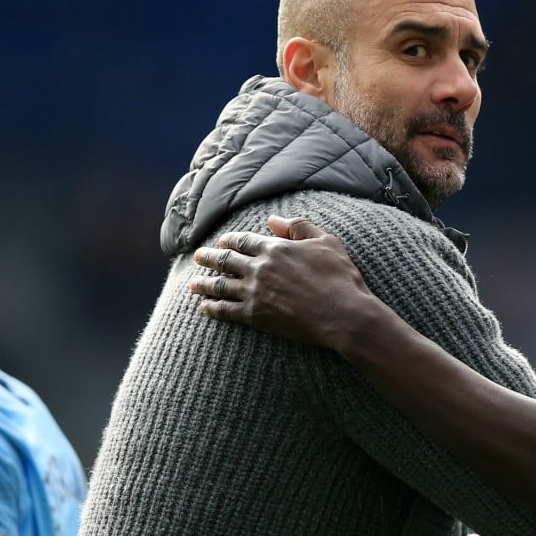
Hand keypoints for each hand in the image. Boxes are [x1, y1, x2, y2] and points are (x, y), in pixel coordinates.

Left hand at [190, 215, 373, 350]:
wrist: (342, 314)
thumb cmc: (340, 277)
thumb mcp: (326, 241)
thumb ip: (298, 227)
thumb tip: (272, 219)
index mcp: (275, 248)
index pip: (245, 241)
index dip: (232, 240)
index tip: (223, 241)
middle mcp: (259, 268)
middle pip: (226, 260)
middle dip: (209, 258)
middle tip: (198, 257)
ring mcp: (254, 292)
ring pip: (221, 285)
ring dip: (205, 283)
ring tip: (193, 283)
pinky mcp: (255, 315)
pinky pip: (226, 310)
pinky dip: (213, 308)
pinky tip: (204, 307)